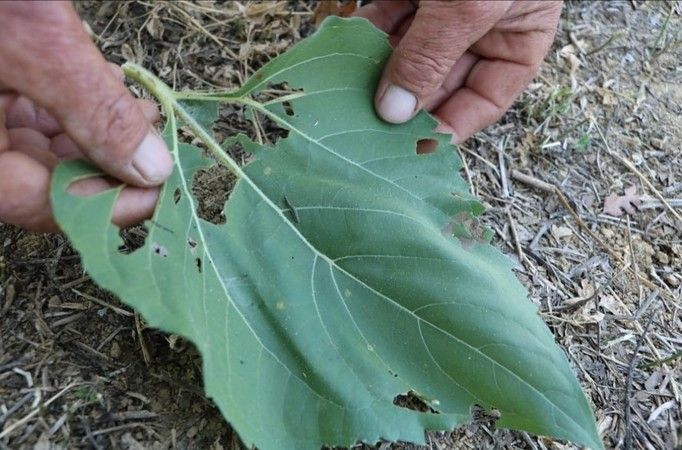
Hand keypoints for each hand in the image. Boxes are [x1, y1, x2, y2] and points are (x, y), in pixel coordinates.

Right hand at [0, 1, 171, 231]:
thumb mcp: (36, 39)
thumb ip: (94, 109)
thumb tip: (152, 168)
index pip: (34, 203)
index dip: (104, 204)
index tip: (157, 190)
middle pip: (36, 179)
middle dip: (105, 163)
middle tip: (155, 146)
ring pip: (35, 147)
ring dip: (94, 134)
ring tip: (139, 111)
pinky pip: (25, 113)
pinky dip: (69, 104)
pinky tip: (102, 85)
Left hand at [356, 0, 561, 142]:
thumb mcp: (473, 4)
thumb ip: (434, 55)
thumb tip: (395, 112)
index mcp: (517, 38)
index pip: (484, 100)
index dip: (451, 129)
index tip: (413, 153)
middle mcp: (479, 28)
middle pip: (438, 81)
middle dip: (404, 104)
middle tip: (367, 131)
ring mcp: (441, 7)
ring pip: (405, 54)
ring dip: (376, 74)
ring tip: (347, 98)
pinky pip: (382, 19)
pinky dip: (362, 35)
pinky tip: (342, 53)